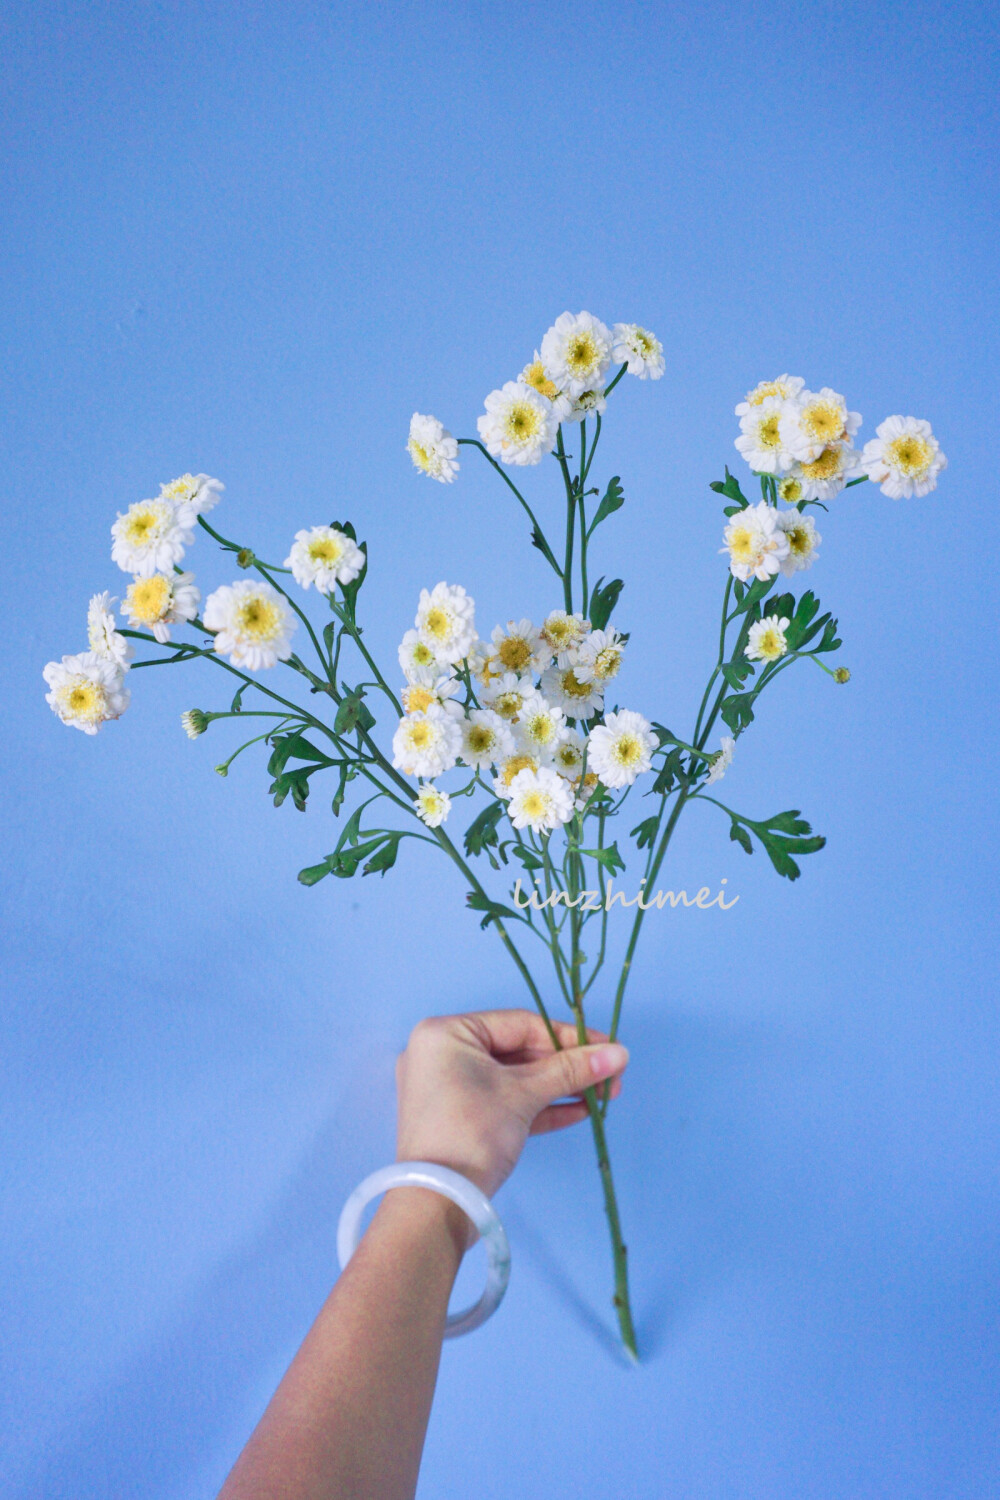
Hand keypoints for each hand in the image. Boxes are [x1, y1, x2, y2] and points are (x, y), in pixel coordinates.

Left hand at [394, 1009, 628, 1214]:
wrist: (438, 1204)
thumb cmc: (472, 1133)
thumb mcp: (523, 1095)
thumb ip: (571, 1070)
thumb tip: (619, 1053)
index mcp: (447, 1033)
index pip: (519, 1024)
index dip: (567, 1036)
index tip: (608, 1047)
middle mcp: (444, 1055)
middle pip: (519, 1052)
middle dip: (568, 1066)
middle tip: (611, 1074)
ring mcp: (451, 1090)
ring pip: (516, 1081)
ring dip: (561, 1087)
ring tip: (606, 1093)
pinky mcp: (462, 1120)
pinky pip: (506, 1104)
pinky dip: (540, 1107)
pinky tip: (581, 1110)